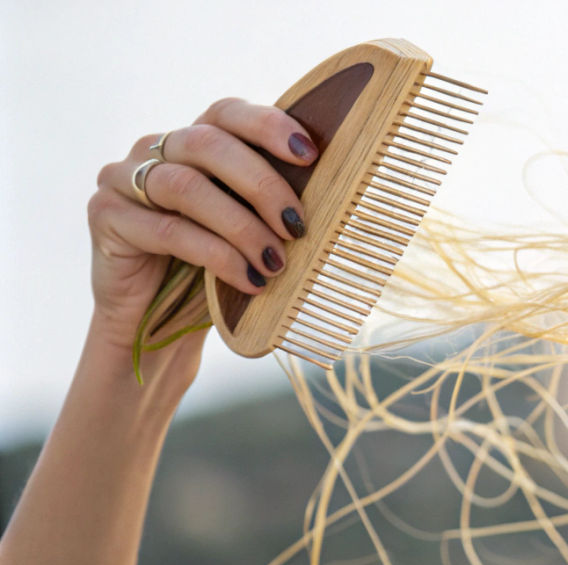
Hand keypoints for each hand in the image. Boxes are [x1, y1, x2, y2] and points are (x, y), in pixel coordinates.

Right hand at [85, 98, 317, 362]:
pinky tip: (249, 280)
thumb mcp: (253, 231)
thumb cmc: (216, 271)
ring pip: (186, 186)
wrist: (157, 325)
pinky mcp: (105, 216)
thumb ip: (274, 205)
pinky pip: (168, 229)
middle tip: (297, 227)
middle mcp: (155, 150)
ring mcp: (123, 179)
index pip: (227, 113)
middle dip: (261, 184)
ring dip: (241, 226)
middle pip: (208, 143)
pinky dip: (217, 256)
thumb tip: (339, 193)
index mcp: (194, 142)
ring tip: (275, 263)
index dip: (268, 126)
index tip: (309, 155)